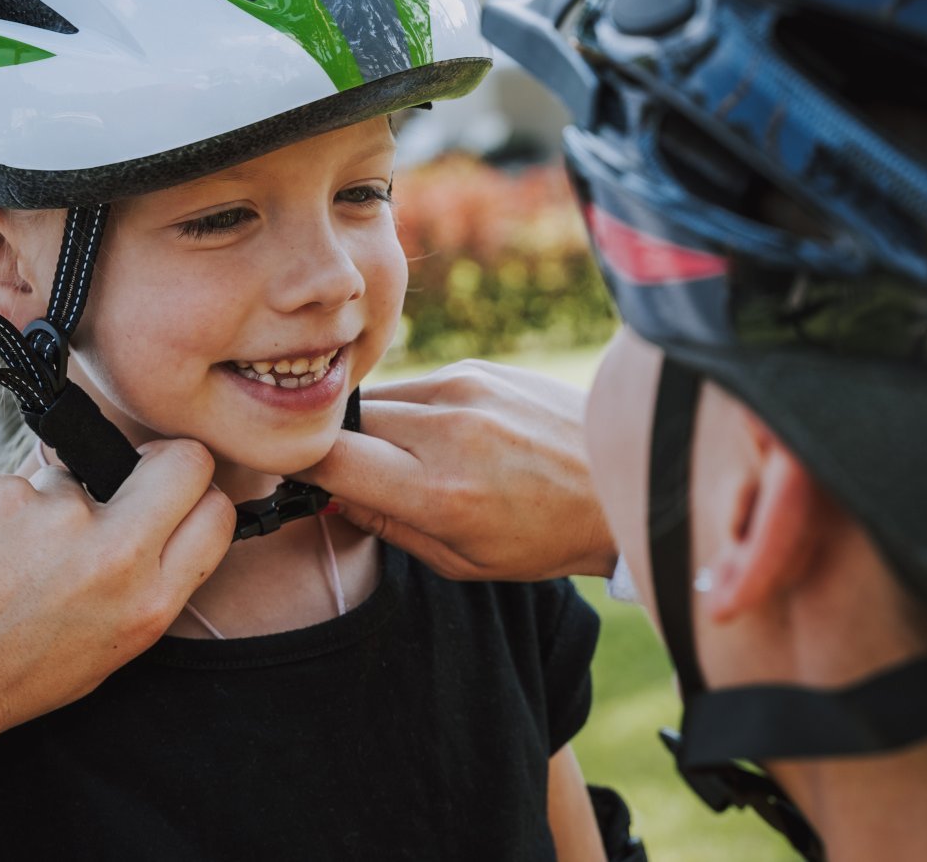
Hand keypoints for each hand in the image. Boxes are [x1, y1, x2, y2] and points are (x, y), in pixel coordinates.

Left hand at [0, 439, 233, 746]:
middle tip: (125, 478)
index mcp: (148, 602)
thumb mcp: (109, 648)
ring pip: (78, 474)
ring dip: (54, 502)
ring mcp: (56, 516)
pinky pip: (18, 482)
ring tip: (11, 560)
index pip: (217, 511)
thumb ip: (147, 582)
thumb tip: (167, 515)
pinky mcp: (1, 493)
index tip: (174, 498)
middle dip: (161, 461)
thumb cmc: (11, 671)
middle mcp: (114, 555)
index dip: (198, 497)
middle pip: (181, 462)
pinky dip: (3, 510)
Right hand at [295, 360, 615, 581]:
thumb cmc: (544, 536)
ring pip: (379, 398)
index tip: (303, 479)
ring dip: (379, 427)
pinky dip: (417, 411)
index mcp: (439, 491)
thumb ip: (384, 524)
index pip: (329, 460)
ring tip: (414, 459)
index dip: (303, 468)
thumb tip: (327, 493)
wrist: (623, 482)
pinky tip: (451, 436)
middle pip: (347, 422)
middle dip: (342, 448)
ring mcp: (465, 388)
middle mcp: (448, 430)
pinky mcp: (478, 366)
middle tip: (361, 475)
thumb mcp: (460, 560)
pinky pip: (418, 385)